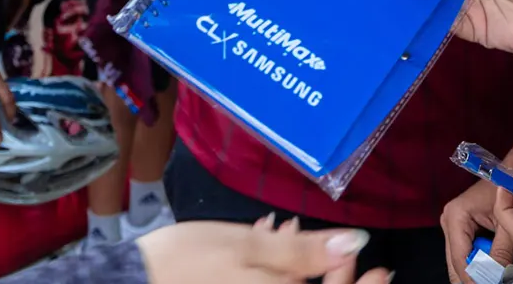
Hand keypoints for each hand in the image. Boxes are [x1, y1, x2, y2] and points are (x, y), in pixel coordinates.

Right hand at [135, 217, 390, 283]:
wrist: (131, 281)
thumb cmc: (185, 261)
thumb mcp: (248, 246)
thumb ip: (305, 251)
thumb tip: (357, 242)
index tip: (381, 269)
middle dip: (332, 275)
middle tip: (340, 247)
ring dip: (300, 271)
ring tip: (288, 233)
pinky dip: (277, 275)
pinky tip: (266, 246)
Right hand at [441, 180, 512, 283]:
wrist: (510, 174)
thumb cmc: (509, 190)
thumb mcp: (506, 222)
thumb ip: (501, 250)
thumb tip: (498, 277)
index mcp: (456, 217)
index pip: (460, 257)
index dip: (472, 276)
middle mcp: (448, 223)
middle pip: (454, 263)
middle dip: (471, 278)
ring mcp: (452, 228)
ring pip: (459, 262)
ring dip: (475, 273)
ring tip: (491, 280)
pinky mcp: (460, 232)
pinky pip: (465, 256)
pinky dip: (477, 265)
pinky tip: (489, 271)